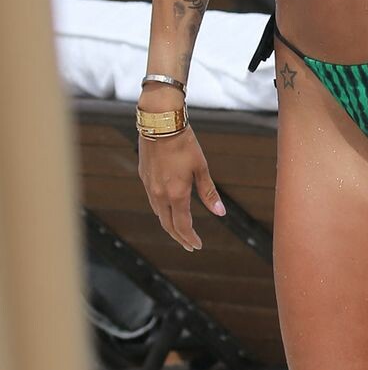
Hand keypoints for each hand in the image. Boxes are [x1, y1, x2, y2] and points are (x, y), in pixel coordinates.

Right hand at [138, 126, 224, 250]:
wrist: (160, 123)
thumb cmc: (184, 143)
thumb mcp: (201, 168)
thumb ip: (209, 192)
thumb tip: (220, 213)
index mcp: (176, 194)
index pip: (182, 225)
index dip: (190, 238)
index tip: (197, 246)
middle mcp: (159, 194)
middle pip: (168, 224)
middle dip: (179, 237)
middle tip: (190, 245)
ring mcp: (149, 186)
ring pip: (159, 213)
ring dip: (169, 225)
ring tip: (180, 230)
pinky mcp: (144, 177)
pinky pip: (152, 201)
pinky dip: (162, 211)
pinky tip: (168, 209)